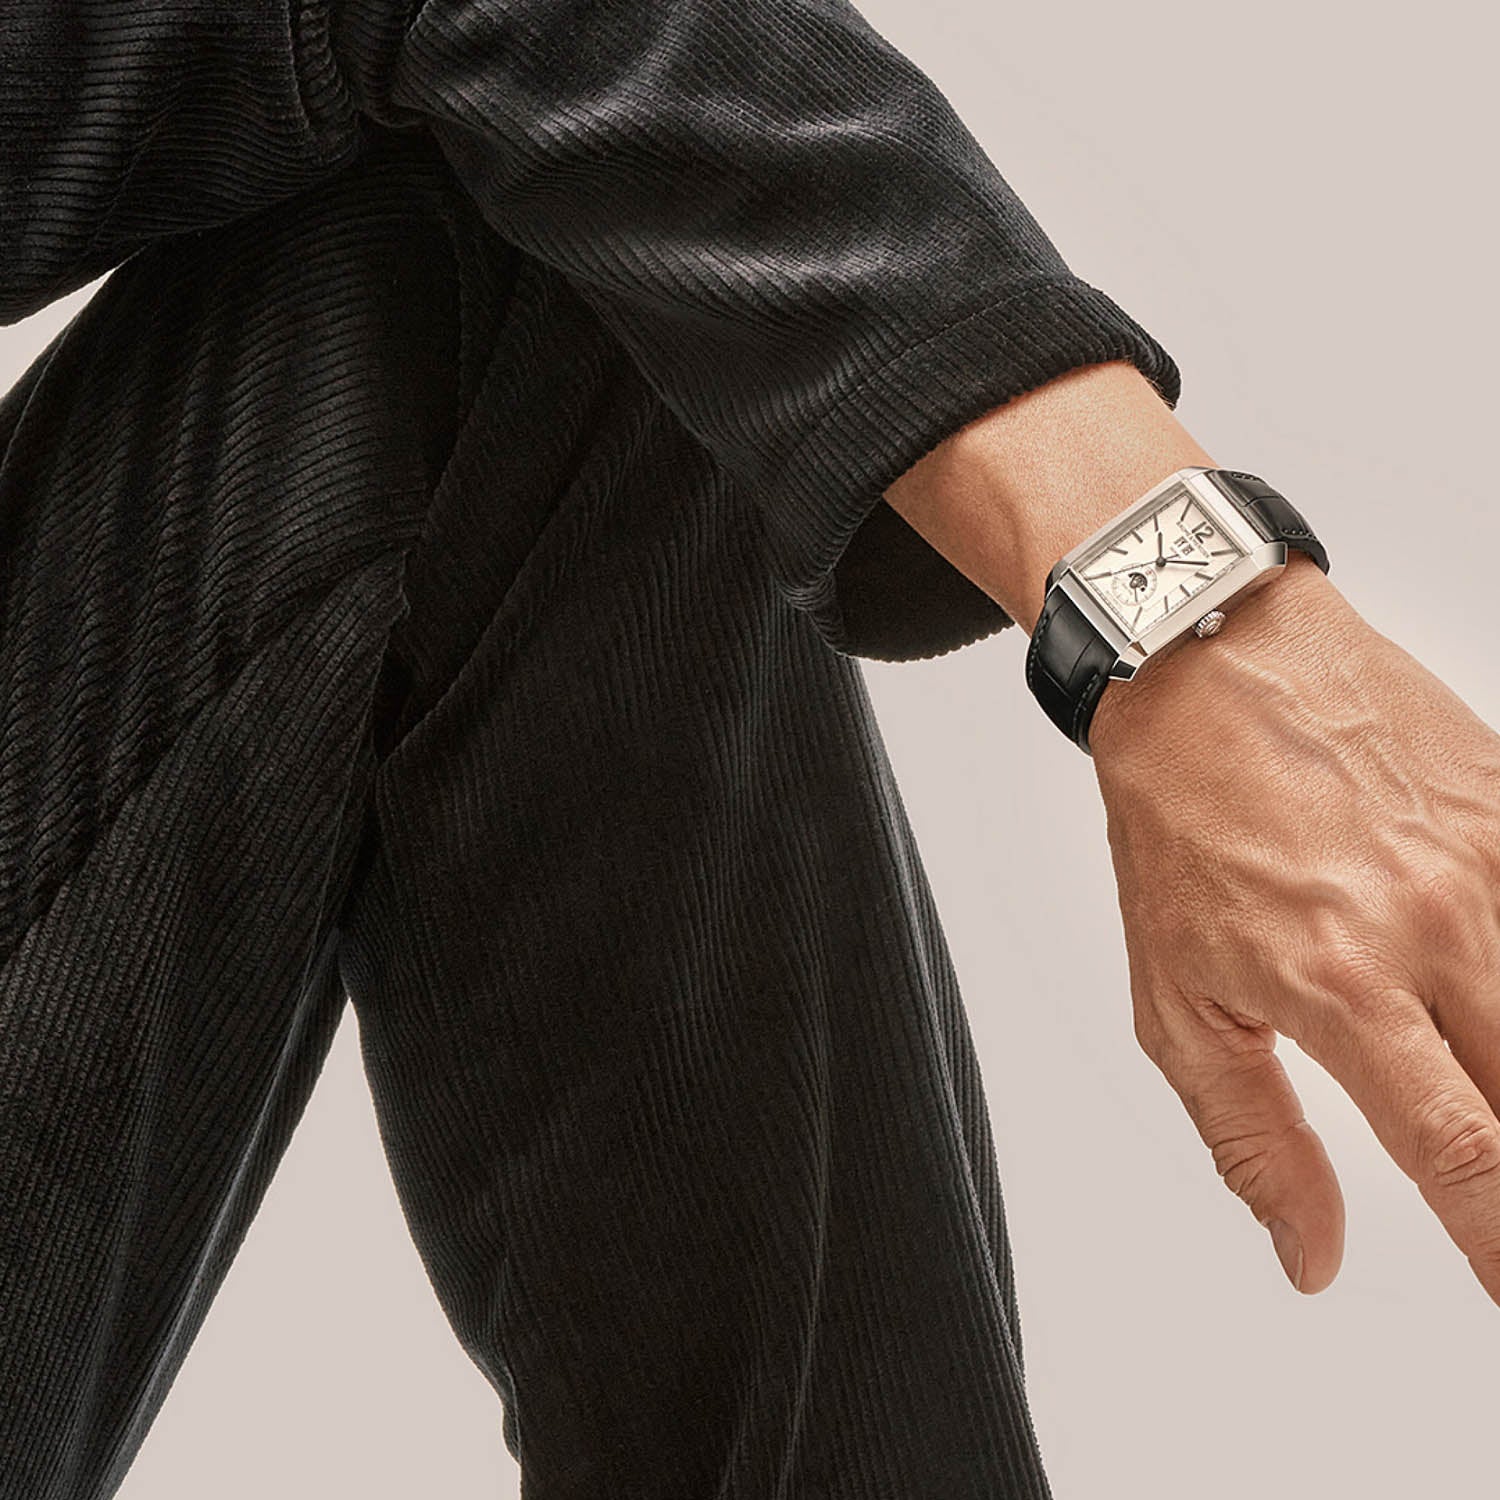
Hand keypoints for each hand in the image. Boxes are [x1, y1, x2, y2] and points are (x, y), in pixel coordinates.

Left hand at [1089, 552, 1499, 1298]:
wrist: (1205, 665)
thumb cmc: (1178, 825)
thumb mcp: (1174, 996)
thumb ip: (1249, 1136)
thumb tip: (1305, 1254)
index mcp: (1342, 983)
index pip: (1468, 1155)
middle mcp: (1438, 924)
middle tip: (1495, 1196)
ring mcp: (1495, 859)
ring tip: (1480, 1083)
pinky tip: (1494, 988)